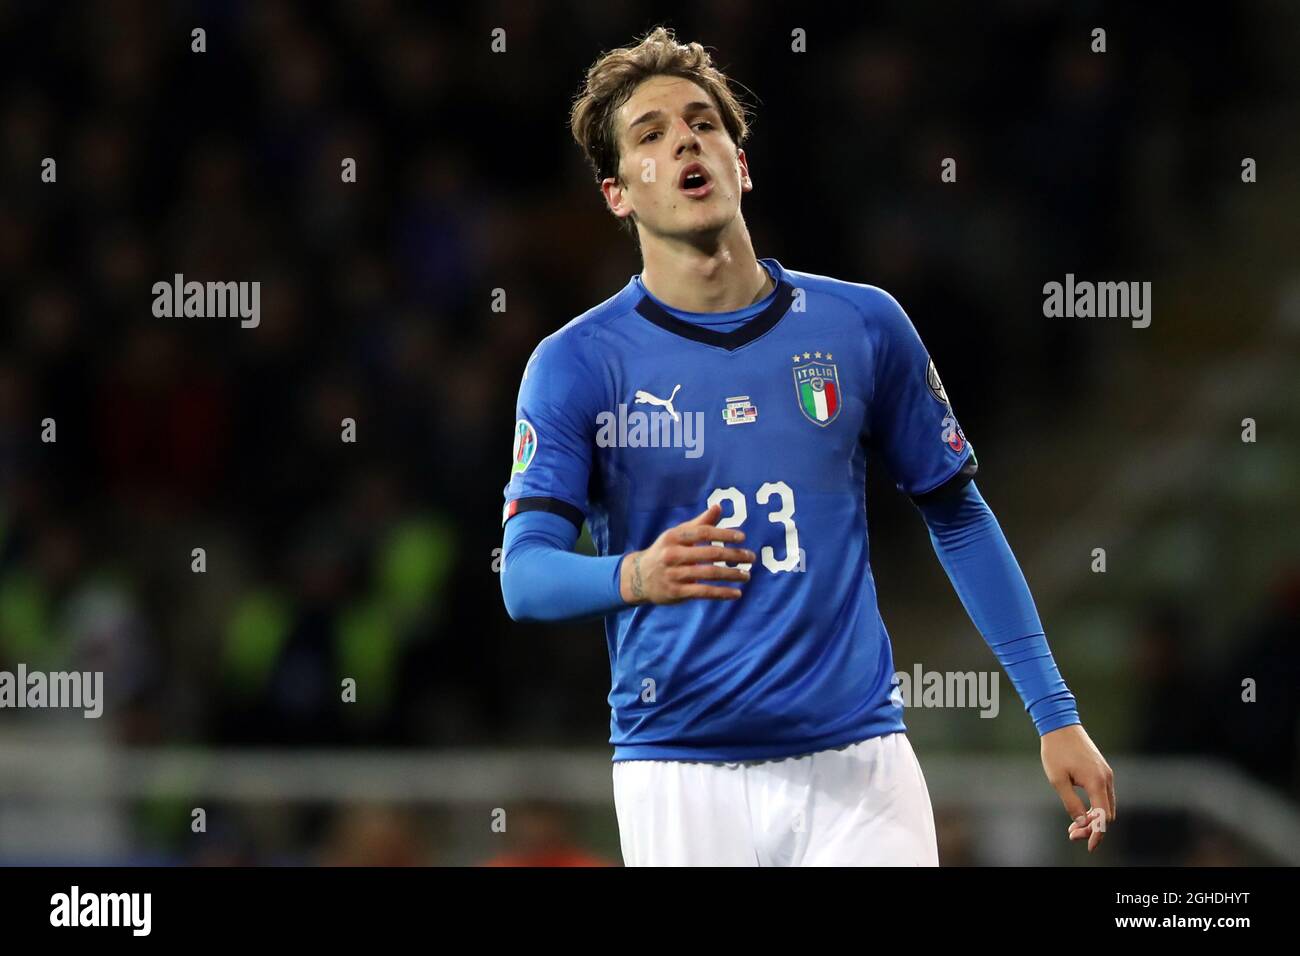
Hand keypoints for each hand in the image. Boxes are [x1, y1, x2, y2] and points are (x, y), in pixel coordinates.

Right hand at [619, 504, 755, 604]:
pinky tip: (736, 593)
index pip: (702, 533)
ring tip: (747, 575)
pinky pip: (703, 592)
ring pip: (708, 574)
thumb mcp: (678, 535)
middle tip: (751, 558)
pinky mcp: (676, 592)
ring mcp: (674, 574)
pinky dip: (722, 593)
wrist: (639, 577)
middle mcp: (672, 554)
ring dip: (731, 575)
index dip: (723, 534)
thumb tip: (718, 507)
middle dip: (733, 556)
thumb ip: (699, 523)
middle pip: (709, 554)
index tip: (742, 538)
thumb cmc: (665, 552)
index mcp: (674, 537)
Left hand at [1041, 723, 1114, 852]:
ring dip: (1094, 817)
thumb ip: (1070, 803)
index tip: (1089, 846)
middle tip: (1071, 832)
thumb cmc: (1056, 751)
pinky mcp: (1102, 770)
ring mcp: (1107, 774)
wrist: (1060, 725)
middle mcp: (1107, 779)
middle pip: (1107, 814)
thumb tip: (1080, 822)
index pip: (1102, 817)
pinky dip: (1096, 806)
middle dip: (1093, 827)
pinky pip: (1104, 795)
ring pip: (1107, 805)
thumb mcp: (1058, 780)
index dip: (1097, 834)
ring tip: (1073, 825)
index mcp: (1097, 782)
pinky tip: (1081, 811)